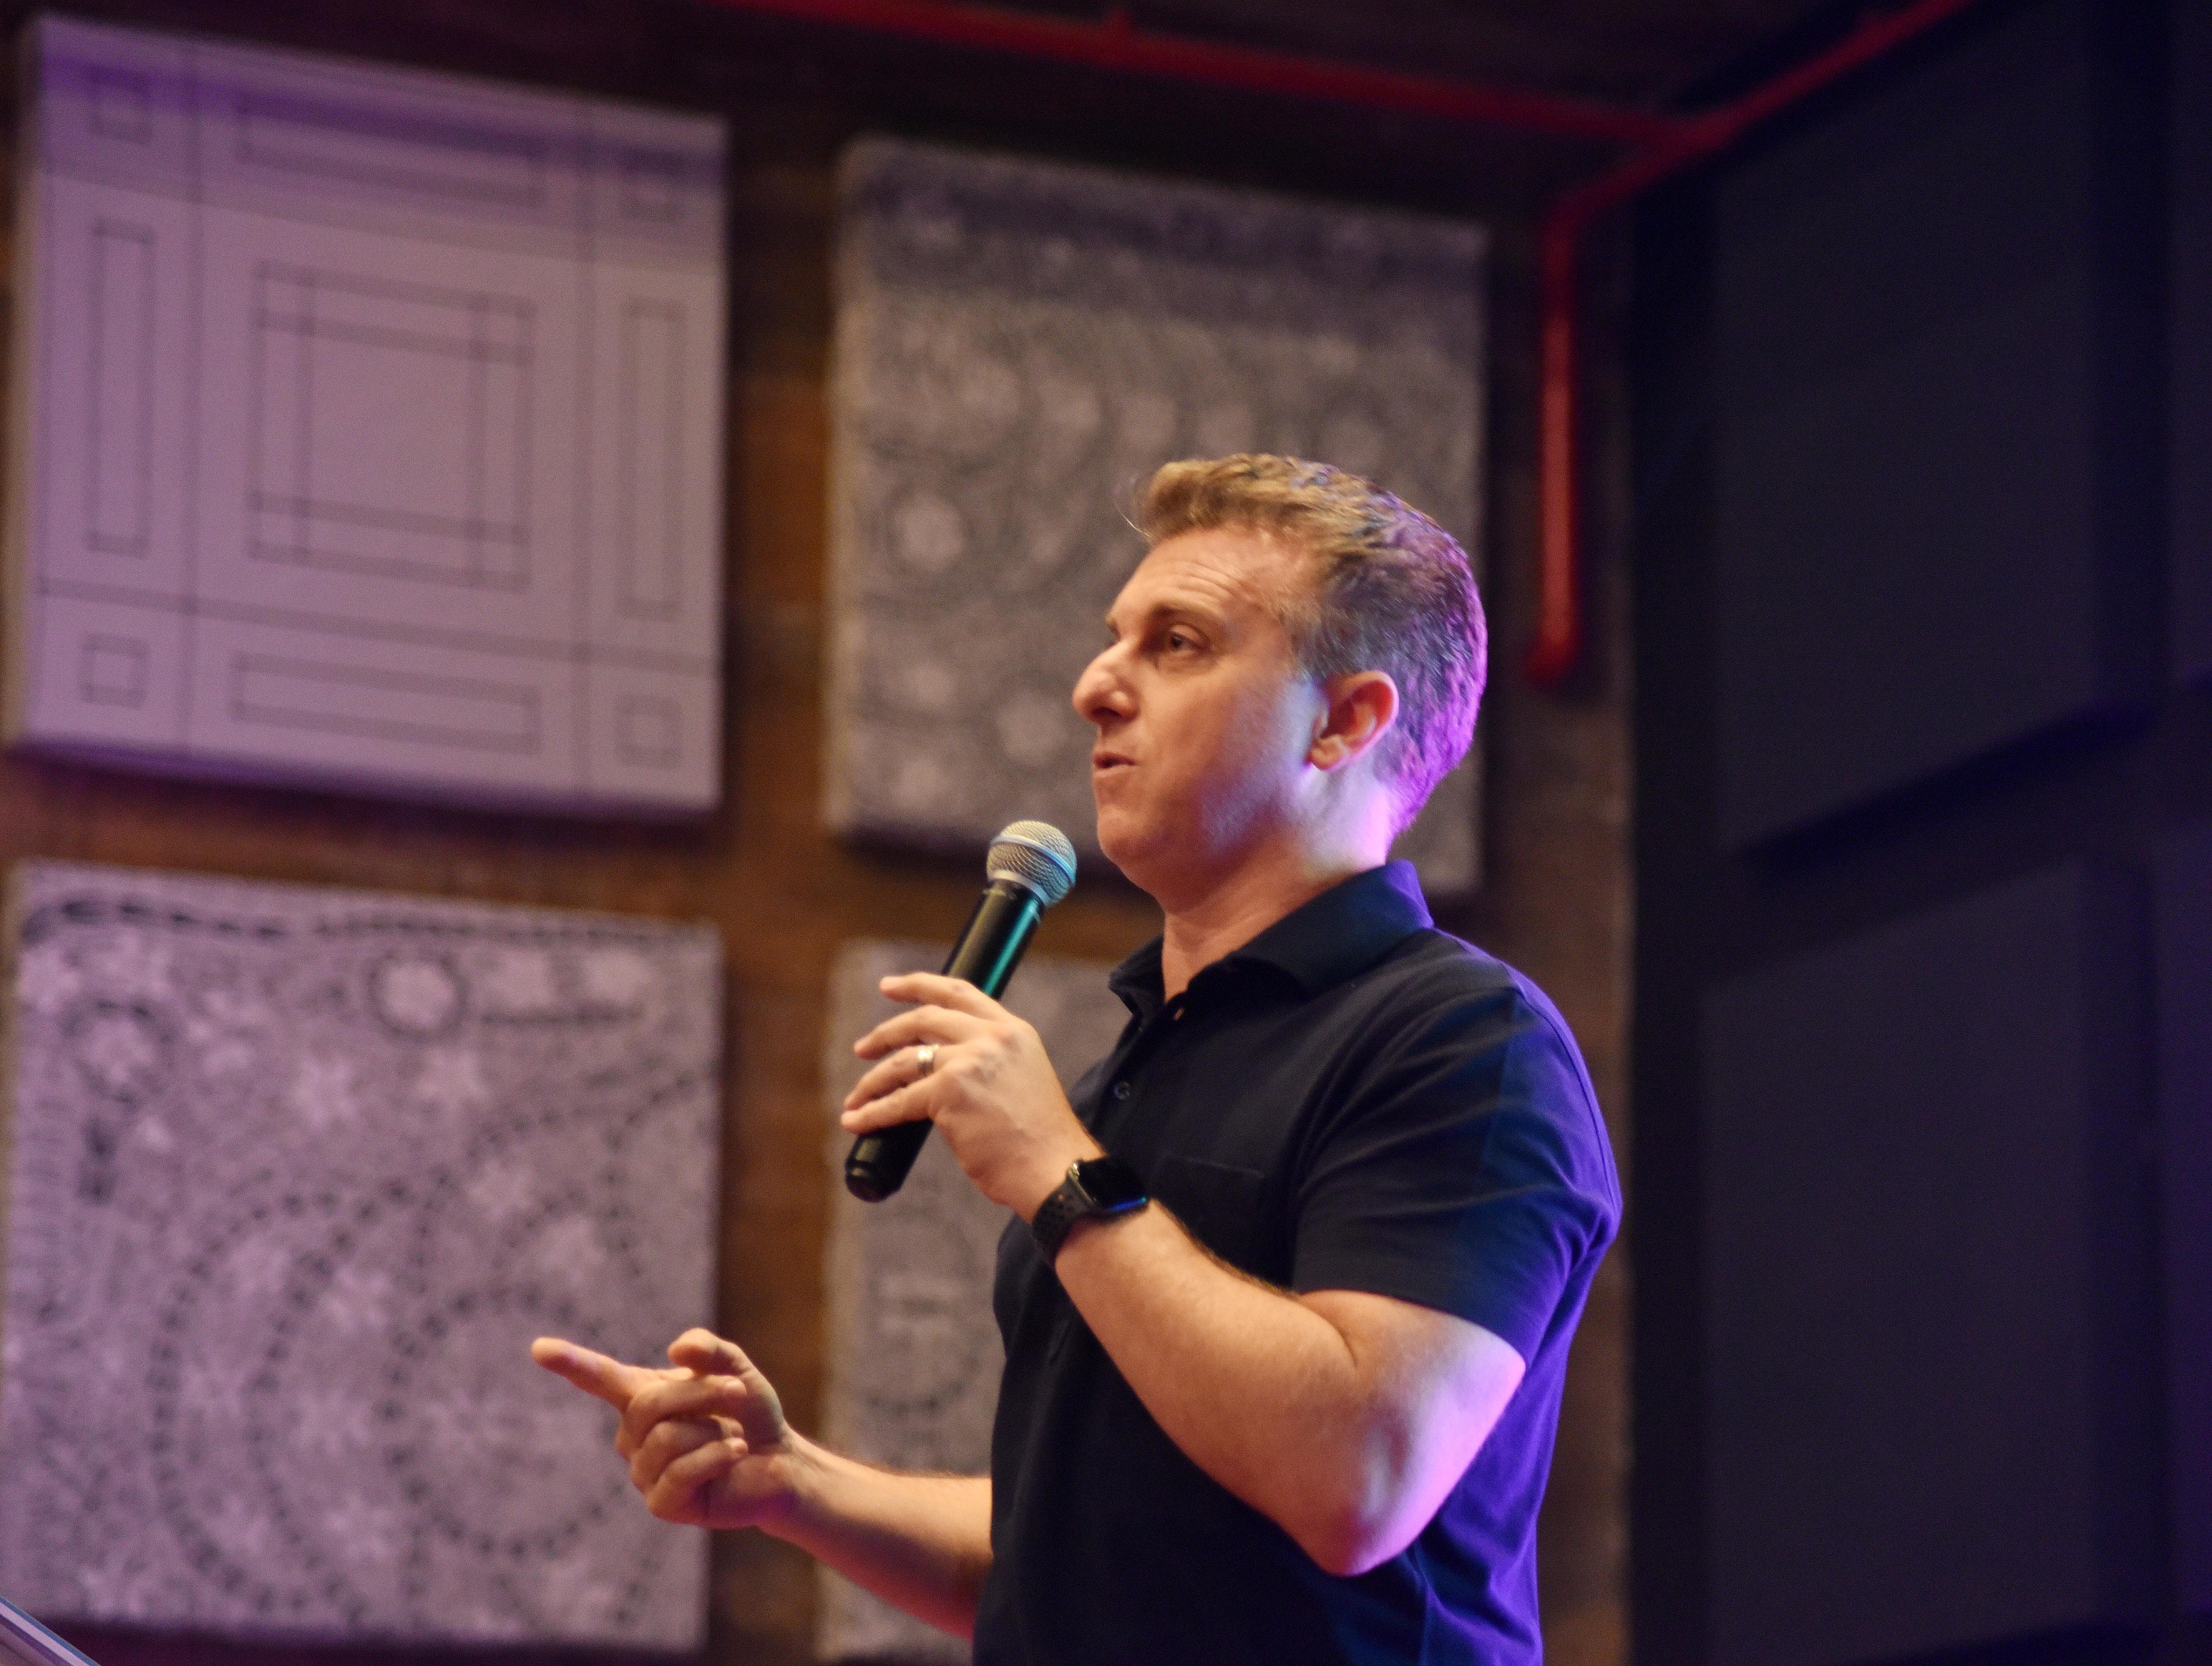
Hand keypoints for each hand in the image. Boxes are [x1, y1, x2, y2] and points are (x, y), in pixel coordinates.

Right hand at [531, 1328, 798, 1529]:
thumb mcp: (736, 1369)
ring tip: (733, 1435)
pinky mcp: (662, 1505)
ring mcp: (644, 1473)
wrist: (779, 1461)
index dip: (570, 1362)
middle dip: (700, 1392)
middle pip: (648, 1404)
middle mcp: (634, 1436)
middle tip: (738, 1390)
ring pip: (666, 1438)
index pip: (599, 1378)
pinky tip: (736, 1452)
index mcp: (642, 1397)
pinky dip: (717, 1455)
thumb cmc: (750, 1413)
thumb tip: (675, 1351)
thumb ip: (708, 1350)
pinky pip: (681, 1472)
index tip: (539, 1348)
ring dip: (713, 1429)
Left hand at [842, 972, 1097, 1215]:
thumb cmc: (1038, 1141)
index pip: (960, 993)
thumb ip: (989, 1063)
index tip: (889, 986)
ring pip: (905, 1061)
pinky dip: (873, 1112)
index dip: (919, 985)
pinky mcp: (950, 1092)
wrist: (1053, 1170)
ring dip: (873, 1080)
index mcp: (1013, 1031)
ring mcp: (970, 1061)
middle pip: (924, 1018)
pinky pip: (899, 1101)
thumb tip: (940, 1070)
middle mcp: (992, 1038)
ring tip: (856, 1098)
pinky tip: (858, 1120)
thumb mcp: (1021, 1080)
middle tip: (862, 1046)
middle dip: (886, 1031)